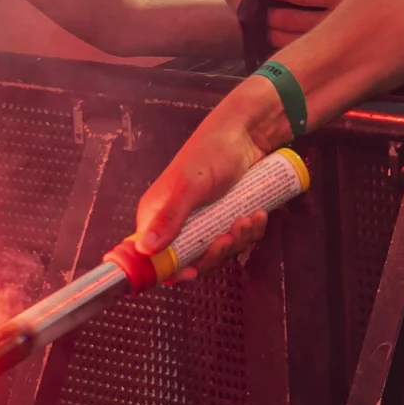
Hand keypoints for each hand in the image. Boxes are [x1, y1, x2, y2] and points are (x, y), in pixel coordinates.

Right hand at [133, 88, 284, 277]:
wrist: (249, 132)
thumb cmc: (212, 152)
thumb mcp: (190, 186)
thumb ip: (169, 217)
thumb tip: (144, 249)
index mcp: (156, 216)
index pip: (155, 258)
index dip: (172, 270)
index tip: (192, 273)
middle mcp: (177, 221)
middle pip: (191, 258)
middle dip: (215, 253)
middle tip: (229, 237)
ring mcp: (204, 219)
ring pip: (218, 249)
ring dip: (238, 240)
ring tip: (249, 218)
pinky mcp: (227, 215)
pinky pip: (237, 236)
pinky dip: (250, 230)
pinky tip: (259, 214)